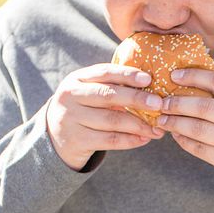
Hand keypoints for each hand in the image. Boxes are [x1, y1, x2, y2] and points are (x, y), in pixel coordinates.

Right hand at [46, 64, 166, 169]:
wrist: (53, 137)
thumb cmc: (83, 110)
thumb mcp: (89, 93)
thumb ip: (112, 87)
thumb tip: (151, 87)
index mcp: (77, 79)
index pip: (104, 72)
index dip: (127, 74)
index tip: (148, 78)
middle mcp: (71, 96)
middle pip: (109, 95)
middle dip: (137, 99)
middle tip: (159, 104)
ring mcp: (71, 118)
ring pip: (112, 120)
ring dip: (139, 125)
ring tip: (157, 128)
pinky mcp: (76, 139)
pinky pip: (110, 140)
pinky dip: (131, 140)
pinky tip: (145, 139)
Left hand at [157, 69, 213, 180]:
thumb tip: (190, 78)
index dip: (194, 76)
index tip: (174, 76)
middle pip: (204, 107)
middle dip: (178, 103)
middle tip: (162, 102)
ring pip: (198, 129)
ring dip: (176, 123)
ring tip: (163, 119)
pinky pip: (200, 149)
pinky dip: (184, 141)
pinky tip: (177, 134)